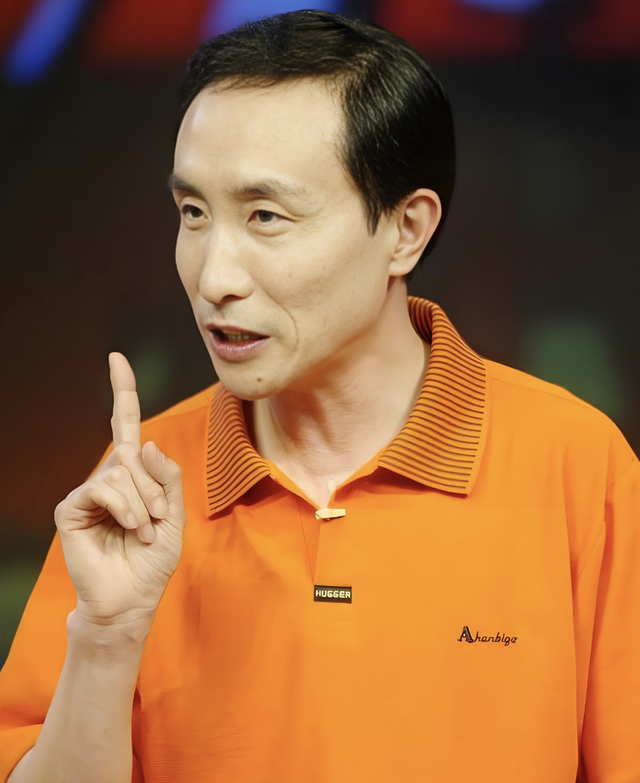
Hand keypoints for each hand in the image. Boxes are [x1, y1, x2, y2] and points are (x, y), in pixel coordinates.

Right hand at [54, 352, 186, 627]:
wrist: (132, 598)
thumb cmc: (153, 559)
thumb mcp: (175, 515)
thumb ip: (168, 477)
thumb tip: (148, 443)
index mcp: (134, 476)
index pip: (126, 425)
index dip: (123, 391)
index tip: (117, 358)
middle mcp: (109, 478)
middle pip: (134, 454)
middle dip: (154, 489)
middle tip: (156, 521)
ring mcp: (88, 492)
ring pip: (121, 472)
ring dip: (142, 503)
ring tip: (143, 530)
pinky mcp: (71, 508)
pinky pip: (102, 489)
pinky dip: (124, 508)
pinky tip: (130, 528)